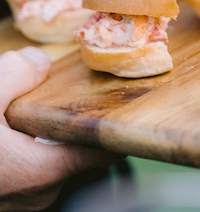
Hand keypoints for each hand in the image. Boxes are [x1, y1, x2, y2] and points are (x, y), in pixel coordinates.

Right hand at [0, 47, 120, 210]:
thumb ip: (15, 75)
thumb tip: (38, 63)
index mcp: (39, 171)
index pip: (98, 153)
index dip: (112, 128)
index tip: (125, 108)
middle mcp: (36, 195)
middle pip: (78, 158)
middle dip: (76, 128)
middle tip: (74, 100)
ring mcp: (20, 204)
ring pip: (53, 166)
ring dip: (51, 140)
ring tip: (37, 114)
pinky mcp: (5, 200)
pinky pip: (32, 174)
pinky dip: (32, 150)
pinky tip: (14, 130)